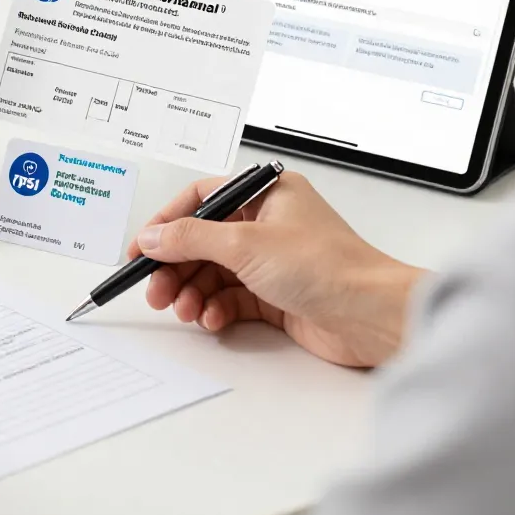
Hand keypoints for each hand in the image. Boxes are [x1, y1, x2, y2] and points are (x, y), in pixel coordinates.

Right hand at [127, 171, 424, 367]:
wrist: (372, 316)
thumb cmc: (330, 267)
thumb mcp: (245, 244)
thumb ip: (191, 238)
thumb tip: (155, 235)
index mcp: (265, 194)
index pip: (201, 200)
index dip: (167, 223)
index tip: (142, 248)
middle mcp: (267, 223)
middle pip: (202, 241)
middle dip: (175, 267)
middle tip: (154, 289)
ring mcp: (271, 260)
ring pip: (213, 272)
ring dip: (192, 291)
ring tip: (183, 309)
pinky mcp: (275, 294)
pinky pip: (230, 298)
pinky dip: (215, 309)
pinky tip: (211, 319)